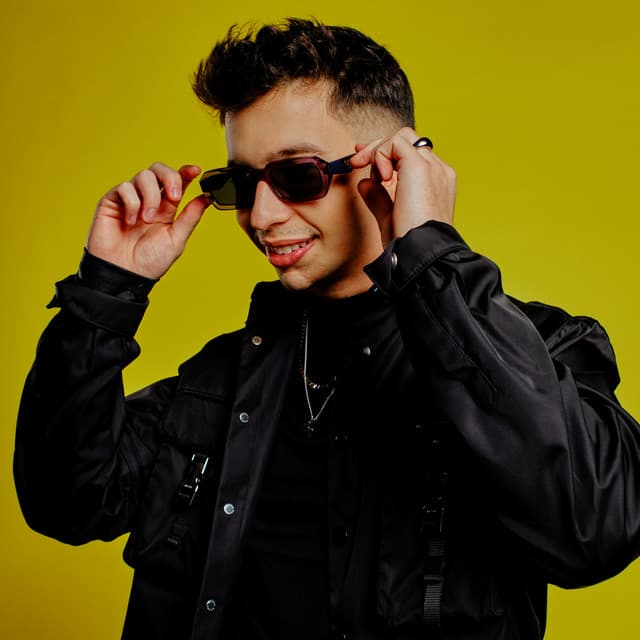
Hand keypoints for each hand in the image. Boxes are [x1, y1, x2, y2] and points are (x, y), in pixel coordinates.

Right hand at [87, 163, 209, 278]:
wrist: (124, 273)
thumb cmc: (150, 261)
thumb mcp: (176, 239)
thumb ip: (190, 216)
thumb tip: (207, 198)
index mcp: (167, 208)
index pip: (177, 182)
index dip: (186, 172)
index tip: (195, 170)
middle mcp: (149, 200)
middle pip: (159, 170)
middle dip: (170, 177)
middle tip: (174, 198)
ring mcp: (131, 199)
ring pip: (144, 176)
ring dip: (151, 197)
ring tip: (147, 220)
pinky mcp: (112, 201)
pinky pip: (124, 187)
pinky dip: (132, 203)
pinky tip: (130, 221)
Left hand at [349, 127, 455, 243]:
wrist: (422, 254)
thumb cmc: (410, 245)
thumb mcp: (390, 219)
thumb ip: (379, 198)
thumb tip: (365, 183)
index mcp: (437, 183)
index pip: (411, 155)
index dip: (385, 155)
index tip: (362, 162)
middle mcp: (438, 171)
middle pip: (407, 140)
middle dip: (379, 147)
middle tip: (357, 161)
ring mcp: (432, 167)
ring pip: (402, 137)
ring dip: (378, 150)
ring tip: (373, 177)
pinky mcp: (420, 167)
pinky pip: (395, 143)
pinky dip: (380, 155)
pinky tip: (380, 179)